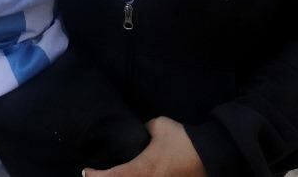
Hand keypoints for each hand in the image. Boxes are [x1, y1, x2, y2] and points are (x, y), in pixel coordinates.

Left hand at [84, 117, 205, 176]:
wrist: (211, 155)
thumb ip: (143, 129)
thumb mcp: (159, 126)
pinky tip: (133, 174)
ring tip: (114, 174)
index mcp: (142, 170)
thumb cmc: (183, 140)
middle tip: (96, 175)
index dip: (95, 176)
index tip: (86, 171)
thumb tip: (136, 130)